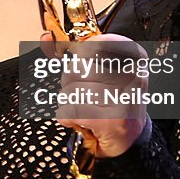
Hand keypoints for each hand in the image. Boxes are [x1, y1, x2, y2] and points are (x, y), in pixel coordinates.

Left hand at [40, 31, 148, 157]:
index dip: (83, 52)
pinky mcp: (110, 121)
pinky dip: (66, 117)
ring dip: (69, 101)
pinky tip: (81, 120)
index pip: (97, 42)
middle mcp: (133, 76)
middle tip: (85, 93)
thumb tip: (45, 38)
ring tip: (85, 108)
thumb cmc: (111, 101)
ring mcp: (122, 99)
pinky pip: (69, 110)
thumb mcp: (101, 71)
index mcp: (134, 59)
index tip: (83, 59)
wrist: (127, 140)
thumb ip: (75, 52)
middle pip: (76, 68)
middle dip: (71, 82)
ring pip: (70, 90)